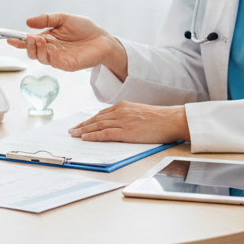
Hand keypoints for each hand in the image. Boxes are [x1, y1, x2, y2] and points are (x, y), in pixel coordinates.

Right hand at [7, 13, 127, 79]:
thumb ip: (46, 19)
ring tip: (39, 39)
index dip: (18, 41)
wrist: (103, 39)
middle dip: (27, 46)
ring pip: (40, 58)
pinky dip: (49, 55)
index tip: (9, 38)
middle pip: (32, 52)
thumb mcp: (63, 18)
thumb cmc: (85, 29)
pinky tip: (50, 48)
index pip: (30, 41)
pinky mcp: (67, 65)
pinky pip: (54, 63)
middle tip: (28, 37)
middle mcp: (51, 49)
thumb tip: (27, 22)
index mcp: (48, 38)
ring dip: (37, 49)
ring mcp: (58, 58)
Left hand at [68, 101, 189, 143]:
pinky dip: (93, 136)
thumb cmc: (159, 118)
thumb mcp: (139, 113)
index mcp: (123, 106)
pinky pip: (105, 134)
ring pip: (97, 126)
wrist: (171, 119)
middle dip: (82, 125)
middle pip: (96, 119)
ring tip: (74, 135)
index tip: (81, 124)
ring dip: (83, 131)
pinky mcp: (126, 131)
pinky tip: (85, 138)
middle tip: (71, 130)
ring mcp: (122, 121)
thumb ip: (127, 116)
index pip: (101, 113)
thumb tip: (119, 125)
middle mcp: (120, 111)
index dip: (89, 120)